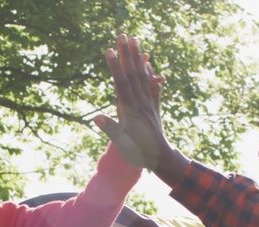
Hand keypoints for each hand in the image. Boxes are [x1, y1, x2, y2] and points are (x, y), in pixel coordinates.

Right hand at [94, 34, 172, 170]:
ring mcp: (148, 104)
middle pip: (133, 74)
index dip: (115, 66)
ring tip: (136, 43)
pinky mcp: (154, 109)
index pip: (121, 83)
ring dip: (139, 59)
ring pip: (143, 77)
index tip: (110, 50)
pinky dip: (151, 77)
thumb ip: (111, 129)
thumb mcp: (122, 143)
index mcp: (130, 109)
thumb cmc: (138, 153)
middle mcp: (140, 102)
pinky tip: (151, 68)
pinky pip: (152, 88)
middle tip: (124, 35)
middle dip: (128, 54)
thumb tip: (97, 118)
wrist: (161, 158)